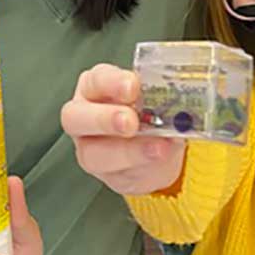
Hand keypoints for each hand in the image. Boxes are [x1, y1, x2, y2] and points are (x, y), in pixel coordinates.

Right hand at [60, 64, 185, 195]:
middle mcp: (83, 114)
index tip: (132, 86)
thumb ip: (162, 97)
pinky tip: (157, 160)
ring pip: (92, 153)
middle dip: (104, 119)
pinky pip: (115, 174)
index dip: (112, 83)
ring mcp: (88, 147)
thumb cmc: (151, 112)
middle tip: (130, 122)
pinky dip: (140, 167)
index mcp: (95, 86)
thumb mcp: (158, 97)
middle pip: (75, 117)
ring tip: (157, 148)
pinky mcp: (103, 174)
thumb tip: (179, 104)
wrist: (158, 149)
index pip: (95, 80)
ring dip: (127, 151)